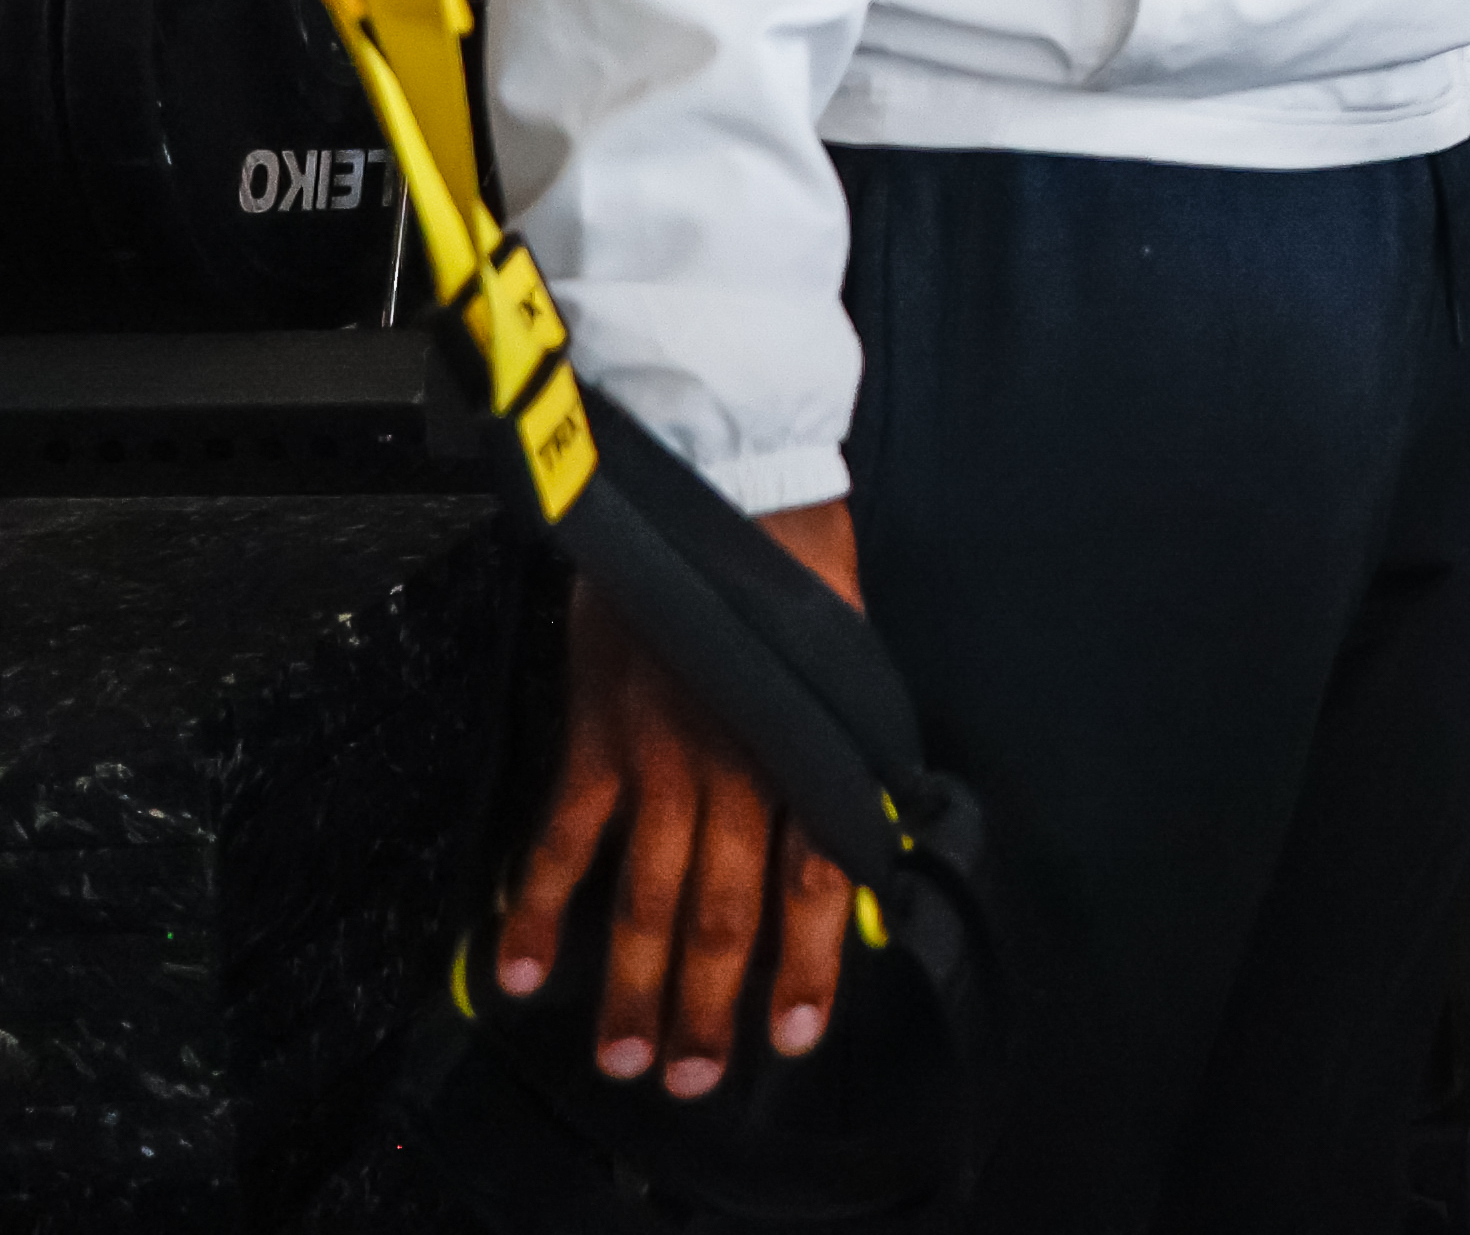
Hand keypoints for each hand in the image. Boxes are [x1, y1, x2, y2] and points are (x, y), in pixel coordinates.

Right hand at [492, 499, 866, 1097]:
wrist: (732, 479)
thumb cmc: (803, 568)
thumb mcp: (851, 661)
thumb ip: (847, 751)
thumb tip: (860, 840)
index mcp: (813, 745)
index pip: (816, 879)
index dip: (804, 964)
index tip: (790, 1033)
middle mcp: (740, 761)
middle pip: (726, 907)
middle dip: (711, 1003)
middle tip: (695, 1078)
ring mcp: (661, 752)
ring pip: (650, 891)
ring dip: (635, 982)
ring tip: (626, 1054)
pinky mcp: (597, 731)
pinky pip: (563, 836)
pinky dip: (539, 906)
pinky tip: (521, 969)